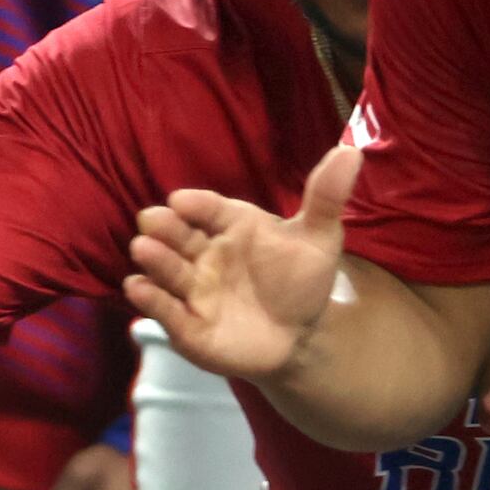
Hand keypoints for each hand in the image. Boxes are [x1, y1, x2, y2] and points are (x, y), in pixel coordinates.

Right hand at [125, 139, 353, 381]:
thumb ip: (326, 197)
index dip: (196, 204)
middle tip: (151, 219)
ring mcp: (193, 289)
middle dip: (164, 228)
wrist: (301, 339)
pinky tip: (138, 288)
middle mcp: (204, 253)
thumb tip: (351, 150)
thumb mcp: (319, 239)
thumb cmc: (301, 282)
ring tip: (144, 250)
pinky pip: (165, 310)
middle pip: (179, 236)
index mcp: (232, 226)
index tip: (182, 200)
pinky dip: (150, 300)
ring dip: (154, 260)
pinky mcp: (186, 324)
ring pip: (167, 270)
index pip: (209, 209)